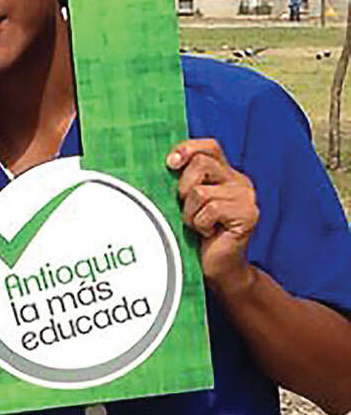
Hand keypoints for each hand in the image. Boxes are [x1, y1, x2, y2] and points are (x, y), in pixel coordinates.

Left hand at [167, 138, 258, 292]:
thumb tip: (165, 162)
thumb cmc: (197, 234)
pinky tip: (208, 233)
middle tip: (186, 208)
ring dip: (190, 212)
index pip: (209, 147)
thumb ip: (182, 180)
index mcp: (225, 174)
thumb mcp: (185, 202)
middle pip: (201, 164)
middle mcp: (239, 181)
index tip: (170, 164)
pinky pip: (210, 209)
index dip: (187, 149)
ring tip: (198, 224)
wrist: (218, 268)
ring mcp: (246, 197)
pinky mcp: (248, 214)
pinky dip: (200, 224)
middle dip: (183, 188)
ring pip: (200, 190)